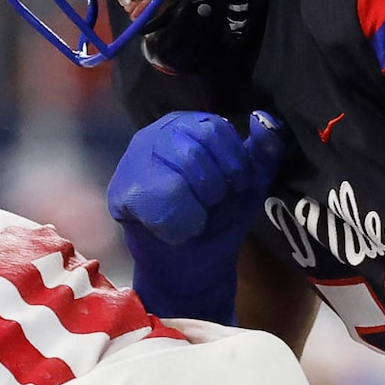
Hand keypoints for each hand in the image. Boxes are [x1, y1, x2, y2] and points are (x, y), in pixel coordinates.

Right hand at [108, 110, 285, 325]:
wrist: (191, 265)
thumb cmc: (217, 218)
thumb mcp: (250, 182)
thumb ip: (263, 150)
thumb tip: (264, 119)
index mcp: (187, 125)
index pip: (214, 128)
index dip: (234, 163)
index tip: (236, 186)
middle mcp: (154, 135)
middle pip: (194, 152)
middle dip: (215, 187)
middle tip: (212, 206)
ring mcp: (132, 163)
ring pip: (176, 178)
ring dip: (196, 206)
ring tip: (195, 218)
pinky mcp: (120, 193)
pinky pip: (157, 204)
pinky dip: (176, 224)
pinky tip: (175, 231)